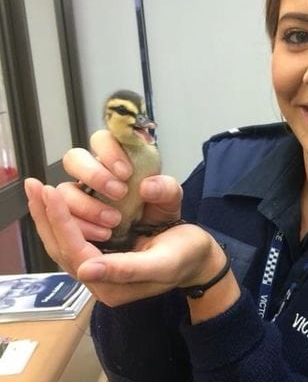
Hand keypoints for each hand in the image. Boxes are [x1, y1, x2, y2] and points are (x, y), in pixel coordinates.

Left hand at [24, 177, 228, 307]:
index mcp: (112, 287)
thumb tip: (85, 269)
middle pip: (60, 248)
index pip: (76, 253)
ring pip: (62, 242)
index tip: (50, 193)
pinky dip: (60, 217)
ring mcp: (99, 265)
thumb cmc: (186, 256)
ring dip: (49, 216)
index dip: (62, 223)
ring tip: (38, 190)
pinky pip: (73, 236)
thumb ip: (127, 268)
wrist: (200, 257)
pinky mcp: (102, 251)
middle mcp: (99, 278)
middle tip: (34, 186)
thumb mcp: (162, 262)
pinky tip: (51, 201)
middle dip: (46, 217)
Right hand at [57, 130, 181, 242]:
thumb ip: (166, 189)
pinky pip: (63, 218)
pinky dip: (82, 226)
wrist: (154, 241)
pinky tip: (104, 233)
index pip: (101, 140)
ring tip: (114, 220)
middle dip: (93, 174)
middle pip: (73, 158)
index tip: (126, 172)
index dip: (109, 152)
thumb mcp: (170, 200)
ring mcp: (80, 196)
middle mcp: (93, 174)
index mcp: (116, 159)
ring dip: (86, 205)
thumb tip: (147, 187)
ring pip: (64, 190)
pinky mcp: (74, 219)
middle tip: (119, 193)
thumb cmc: (159, 213)